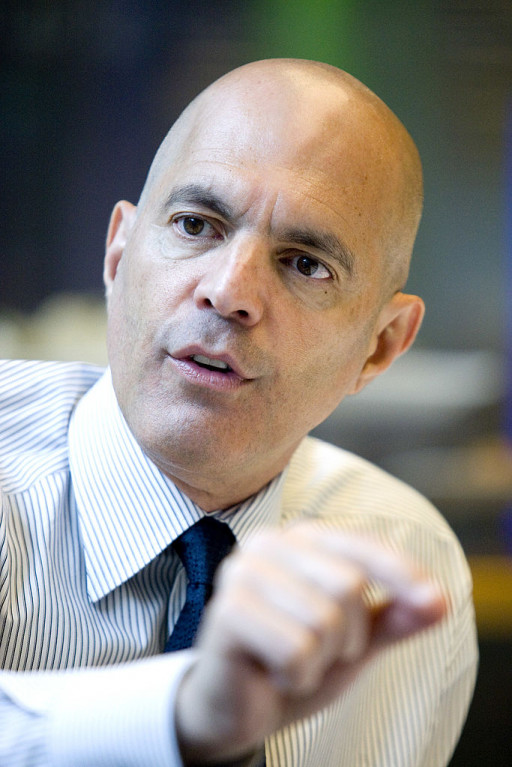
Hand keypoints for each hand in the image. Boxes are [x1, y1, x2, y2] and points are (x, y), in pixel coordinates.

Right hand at [175, 523, 445, 764]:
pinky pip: (296, 649)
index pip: (364, 545)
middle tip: (318, 652)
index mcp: (299, 539)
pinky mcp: (227, 610)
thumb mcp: (356, 639)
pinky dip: (297, 677)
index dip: (405, 574)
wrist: (236, 707)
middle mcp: (268, 543)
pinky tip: (273, 675)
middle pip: (349, 585)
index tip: (437, 603)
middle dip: (348, 637)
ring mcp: (242, 572)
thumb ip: (395, 617)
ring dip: (320, 661)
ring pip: (325, 620)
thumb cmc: (293, 661)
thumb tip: (440, 601)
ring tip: (293, 663)